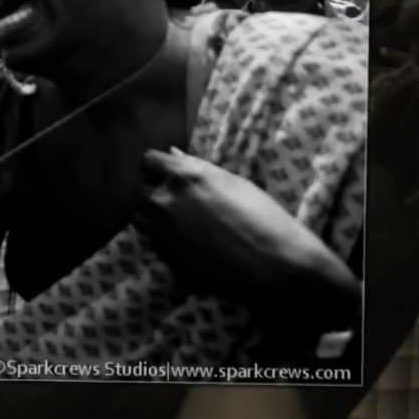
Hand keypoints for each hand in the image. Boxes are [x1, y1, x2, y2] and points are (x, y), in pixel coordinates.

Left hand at [135, 148, 356, 316]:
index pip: (148, 161)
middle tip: (181, 205)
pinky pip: (155, 244)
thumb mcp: (233, 183)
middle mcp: (165, 201)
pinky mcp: (166, 260)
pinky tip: (194, 248)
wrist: (278, 266)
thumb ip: (195, 168)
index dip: (158, 169)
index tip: (168, 176)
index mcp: (183, 176)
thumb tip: (172, 152)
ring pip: (141, 219)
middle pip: (141, 191)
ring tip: (185, 227)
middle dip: (155, 194)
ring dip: (154, 219)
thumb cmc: (264, 218)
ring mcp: (162, 233)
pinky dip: (166, 243)